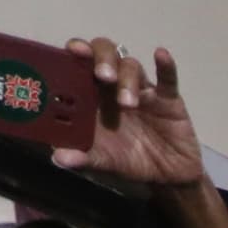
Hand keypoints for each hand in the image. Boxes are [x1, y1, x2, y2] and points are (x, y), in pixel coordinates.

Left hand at [65, 40, 205, 187]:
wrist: (167, 176)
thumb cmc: (129, 160)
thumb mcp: (103, 161)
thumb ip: (83, 157)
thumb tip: (59, 158)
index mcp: (92, 95)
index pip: (80, 63)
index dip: (76, 52)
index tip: (73, 50)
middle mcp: (114, 86)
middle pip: (105, 54)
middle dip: (102, 58)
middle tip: (103, 75)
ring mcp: (142, 89)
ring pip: (132, 67)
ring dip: (128, 79)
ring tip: (128, 104)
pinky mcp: (168, 98)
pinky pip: (168, 78)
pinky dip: (165, 66)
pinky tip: (161, 55)